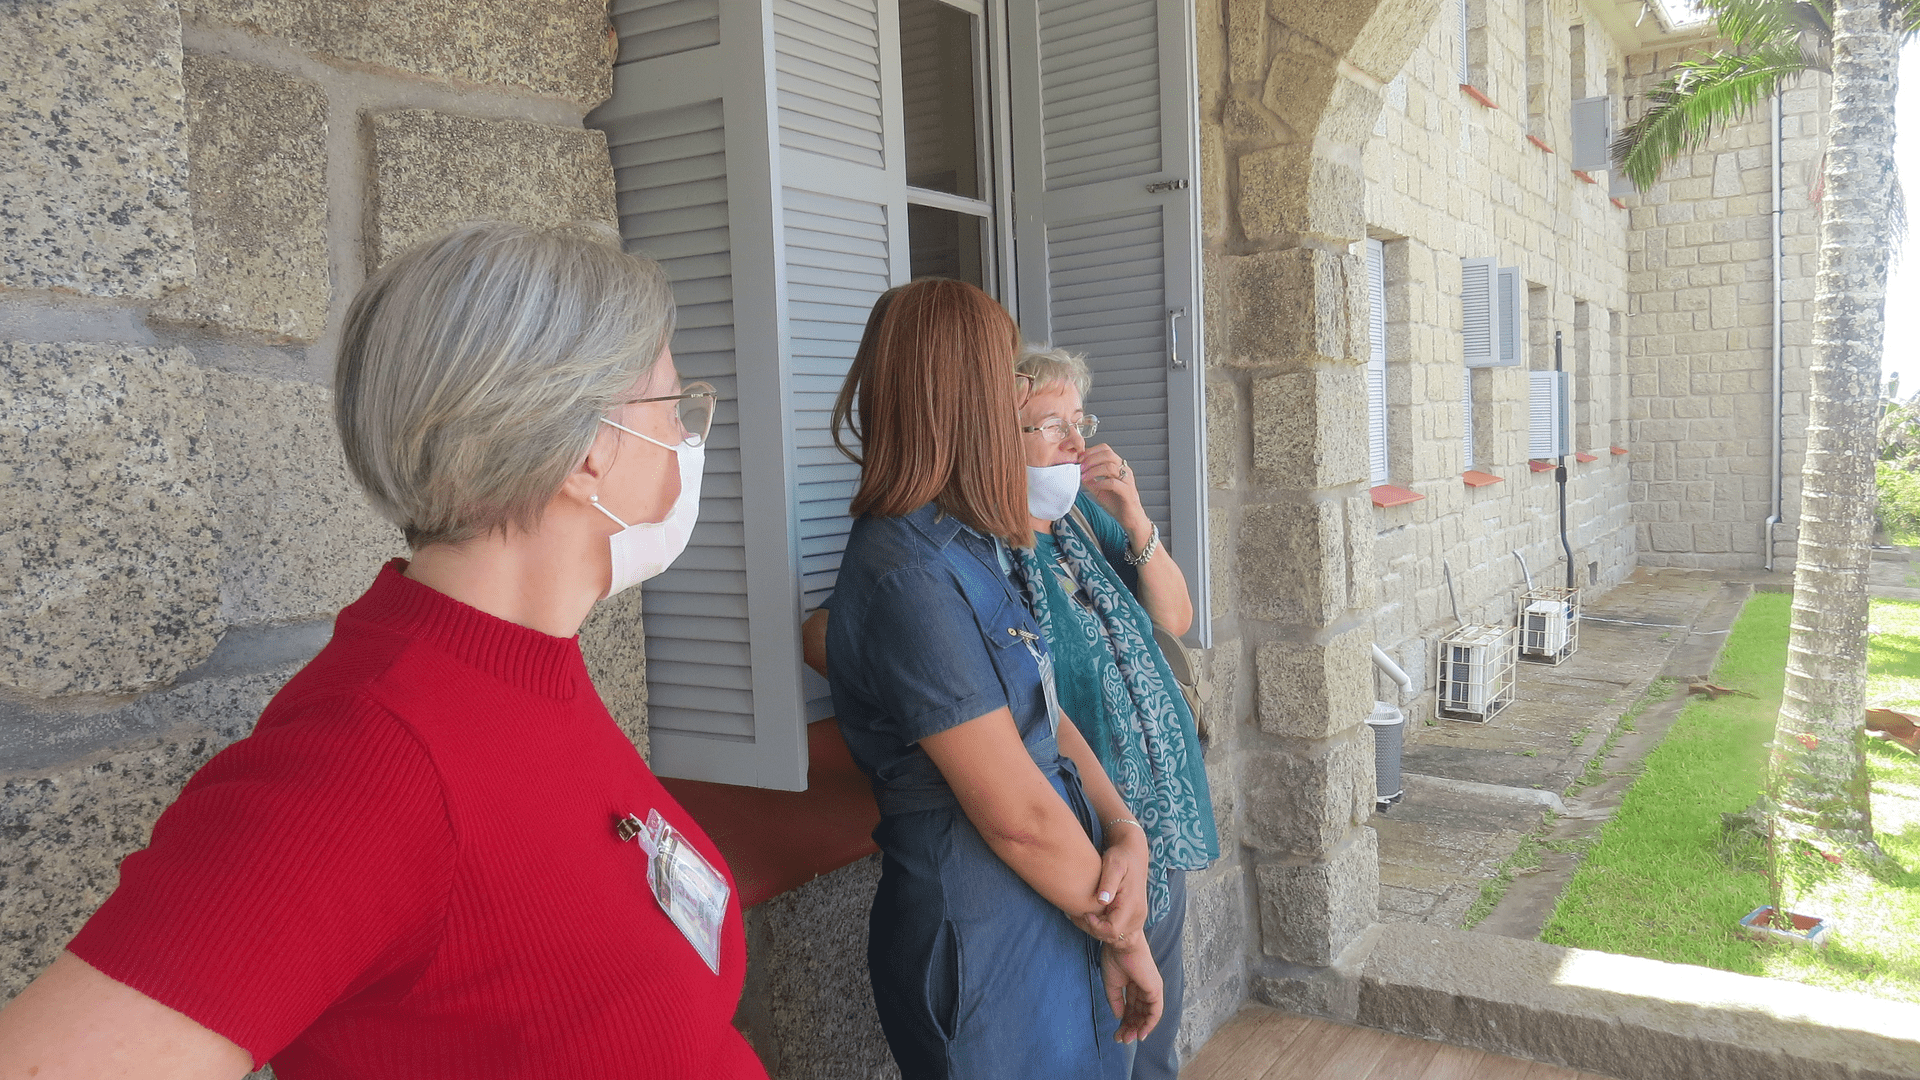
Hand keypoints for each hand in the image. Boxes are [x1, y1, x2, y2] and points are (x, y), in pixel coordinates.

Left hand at [1076, 823, 1147, 944]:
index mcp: (1132, 905)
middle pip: (1112, 937)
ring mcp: (1138, 918)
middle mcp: (1138, 915)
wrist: (1134, 854)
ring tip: (1083, 914)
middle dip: (1093, 929)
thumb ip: (1108, 883)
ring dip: (1097, 929)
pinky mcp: (1134, 917)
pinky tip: (1093, 915)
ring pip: (1114, 937)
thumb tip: (1102, 901)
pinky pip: (1118, 932)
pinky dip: (1104, 927)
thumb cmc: (1120, 857)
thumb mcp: (1113, 865)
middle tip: (1078, 914)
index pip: (1112, 930)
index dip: (1095, 926)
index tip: (1085, 913)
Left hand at [1077, 443, 1147, 536]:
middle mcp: (1124, 470)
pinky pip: (1113, 483)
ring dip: (1093, 470)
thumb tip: (1078, 472)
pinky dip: (1100, 483)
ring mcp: (1127, 480)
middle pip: (1108, 454)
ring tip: (1084, 476)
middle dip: (1091, 459)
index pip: (1105, 449)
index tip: (1079, 458)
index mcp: (1118, 466)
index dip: (1091, 451)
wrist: (1130, 518)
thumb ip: (1090, 479)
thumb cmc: (1118, 503)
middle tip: (1080, 466)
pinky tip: (1094, 487)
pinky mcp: (1127, 492)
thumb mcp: (1099, 488)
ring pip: (1110, 466)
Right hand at [1101, 938, 1163, 1043]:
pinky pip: (1155, 1012)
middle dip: (1130, 1028)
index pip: (1131, 1009)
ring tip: (1128, 1038)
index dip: (1124, 1022)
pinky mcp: (1156, 990)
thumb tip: (1119, 1017)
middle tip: (1122, 1039)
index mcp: (1134, 985)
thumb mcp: (1112, 984)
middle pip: (1139, 1014)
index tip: (1117, 1034)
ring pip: (1147, 1016)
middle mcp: (1145, 989)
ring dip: (1138, 1029)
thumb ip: (1116, 1002)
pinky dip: (1149, 1024)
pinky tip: (1141, 1034)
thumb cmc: (1115, 958)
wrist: (1121, 945)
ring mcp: (1151, 990)